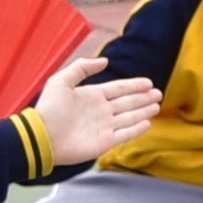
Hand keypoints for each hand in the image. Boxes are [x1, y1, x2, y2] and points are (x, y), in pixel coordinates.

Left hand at [32, 71, 165, 166]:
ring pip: (130, 117)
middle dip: (143, 98)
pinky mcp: (105, 141)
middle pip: (128, 102)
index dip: (134, 85)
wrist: (43, 136)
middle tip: (158, 93)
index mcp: (92, 95)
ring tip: (157, 105)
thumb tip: (105, 61)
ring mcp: (104, 126)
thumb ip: (82, 68)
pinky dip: (137, 129)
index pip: (119, 88)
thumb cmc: (50, 108)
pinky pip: (125, 134)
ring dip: (144, 111)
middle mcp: (101, 110)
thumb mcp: (61, 81)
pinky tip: (148, 123)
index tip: (148, 82)